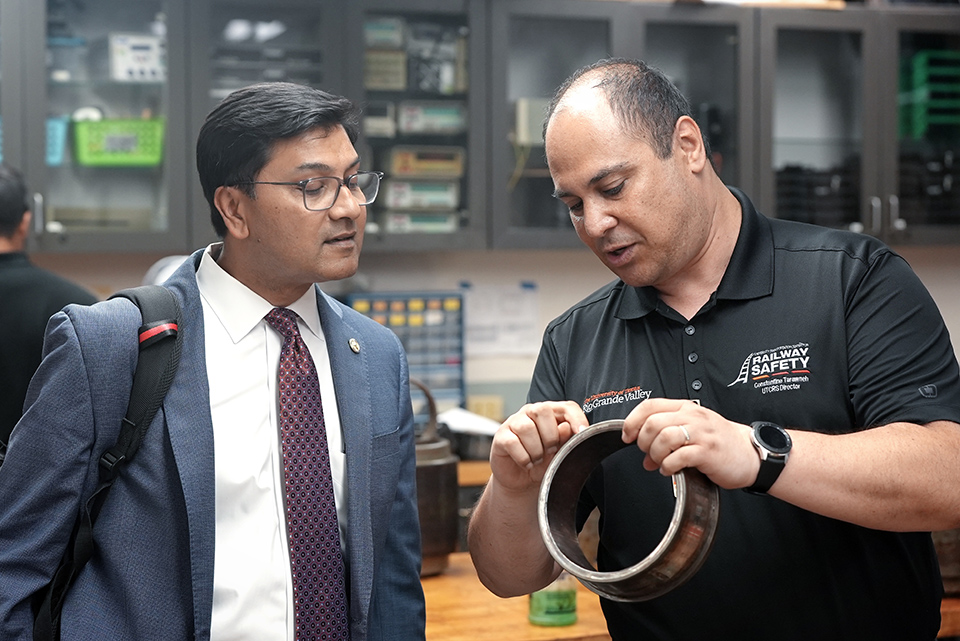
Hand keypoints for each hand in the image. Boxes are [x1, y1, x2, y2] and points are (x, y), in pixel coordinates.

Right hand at [488, 401, 587, 492]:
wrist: (522, 482)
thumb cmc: (541, 463)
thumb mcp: (558, 453)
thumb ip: (564, 439)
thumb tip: (567, 427)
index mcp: (548, 414)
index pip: (565, 406)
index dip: (576, 417)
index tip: (582, 432)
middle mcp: (529, 414)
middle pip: (542, 410)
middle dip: (550, 435)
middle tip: (550, 451)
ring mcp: (513, 423)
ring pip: (526, 427)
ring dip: (536, 449)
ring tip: (537, 459)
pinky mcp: (500, 437)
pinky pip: (512, 442)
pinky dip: (523, 457)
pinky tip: (526, 463)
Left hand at [622, 398, 759, 489]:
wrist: (751, 454)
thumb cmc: (721, 442)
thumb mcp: (693, 433)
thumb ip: (666, 439)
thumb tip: (645, 457)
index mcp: (686, 408)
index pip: (650, 405)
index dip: (632, 420)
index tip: (627, 436)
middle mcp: (693, 417)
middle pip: (653, 422)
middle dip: (643, 441)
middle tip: (647, 453)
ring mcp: (701, 433)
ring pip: (664, 437)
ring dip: (655, 454)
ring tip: (660, 462)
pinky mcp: (708, 452)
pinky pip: (678, 457)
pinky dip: (668, 466)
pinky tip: (670, 470)